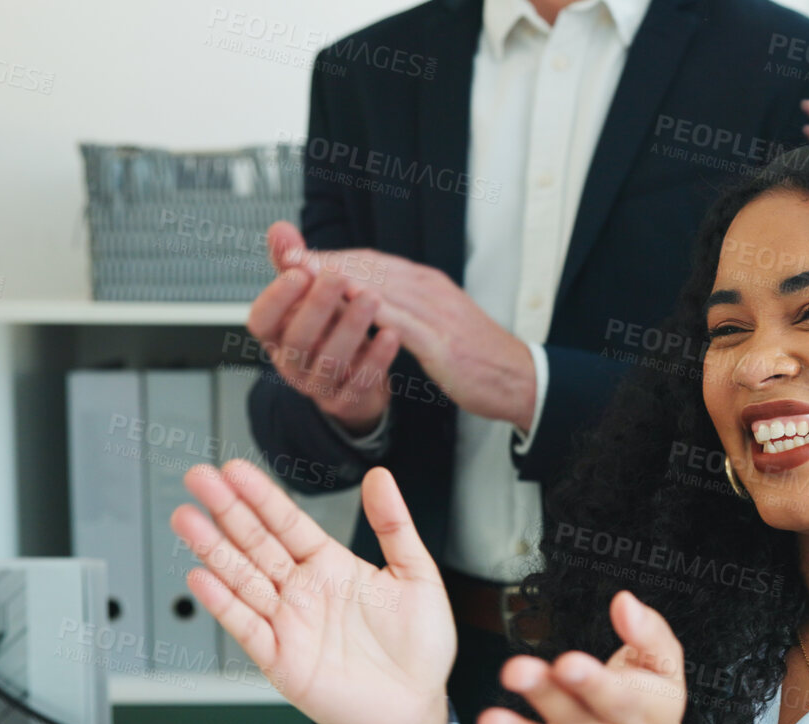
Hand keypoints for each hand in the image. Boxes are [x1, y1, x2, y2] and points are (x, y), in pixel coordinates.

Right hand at [170, 460, 455, 723]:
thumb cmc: (419, 648)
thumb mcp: (416, 576)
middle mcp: (303, 592)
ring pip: (243, 579)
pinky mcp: (282, 661)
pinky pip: (247, 628)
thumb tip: (380, 478)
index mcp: (332, 567)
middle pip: (257, 544)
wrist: (416, 707)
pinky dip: (224, 604)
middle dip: (226, 511)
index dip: (262, 497)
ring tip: (187, 519)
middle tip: (198, 478)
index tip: (235, 469)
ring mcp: (289, 625)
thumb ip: (395, 527)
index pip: (288, 523)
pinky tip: (202, 578)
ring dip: (213, 550)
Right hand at [247, 223, 399, 434]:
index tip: (298, 271)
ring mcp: (317, 386)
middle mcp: (290, 364)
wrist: (355, 376)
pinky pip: (359, 383)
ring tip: (371, 298)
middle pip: (297, 339)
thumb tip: (280, 228)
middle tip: (337, 276)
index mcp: (275, 336)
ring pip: (329, 361)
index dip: (276, 297)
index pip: (260, 321)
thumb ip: (295, 263)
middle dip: (317, 306)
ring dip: (350, 328)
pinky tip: (392, 334)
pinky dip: (376, 359)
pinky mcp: (346, 402)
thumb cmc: (328, 327)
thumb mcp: (310, 295)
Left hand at [254, 223, 538, 433]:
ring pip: (380, 286)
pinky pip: (399, 320)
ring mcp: (437, 313)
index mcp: (429, 285)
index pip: (373, 262)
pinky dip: (369, 308)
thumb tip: (373, 304)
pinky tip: (344, 305)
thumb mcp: (438, 325)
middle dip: (328, 260)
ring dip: (338, 277)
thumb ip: (406, 310)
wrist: (519, 380)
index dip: (334, 257)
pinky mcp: (441, 341)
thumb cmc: (477, 358)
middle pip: (370, 267)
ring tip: (303, 274)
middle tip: (289, 257)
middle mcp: (431, 290)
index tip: (299, 257)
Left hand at [473, 592, 705, 723]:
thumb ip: (647, 632)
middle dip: (544, 695)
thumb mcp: (665, 669)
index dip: (590, 681)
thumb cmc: (653, 712)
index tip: (567, 662)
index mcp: (635, 711)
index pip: (614, 696)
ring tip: (489, 722)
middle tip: (514, 671)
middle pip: (573, 720)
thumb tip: (623, 601)